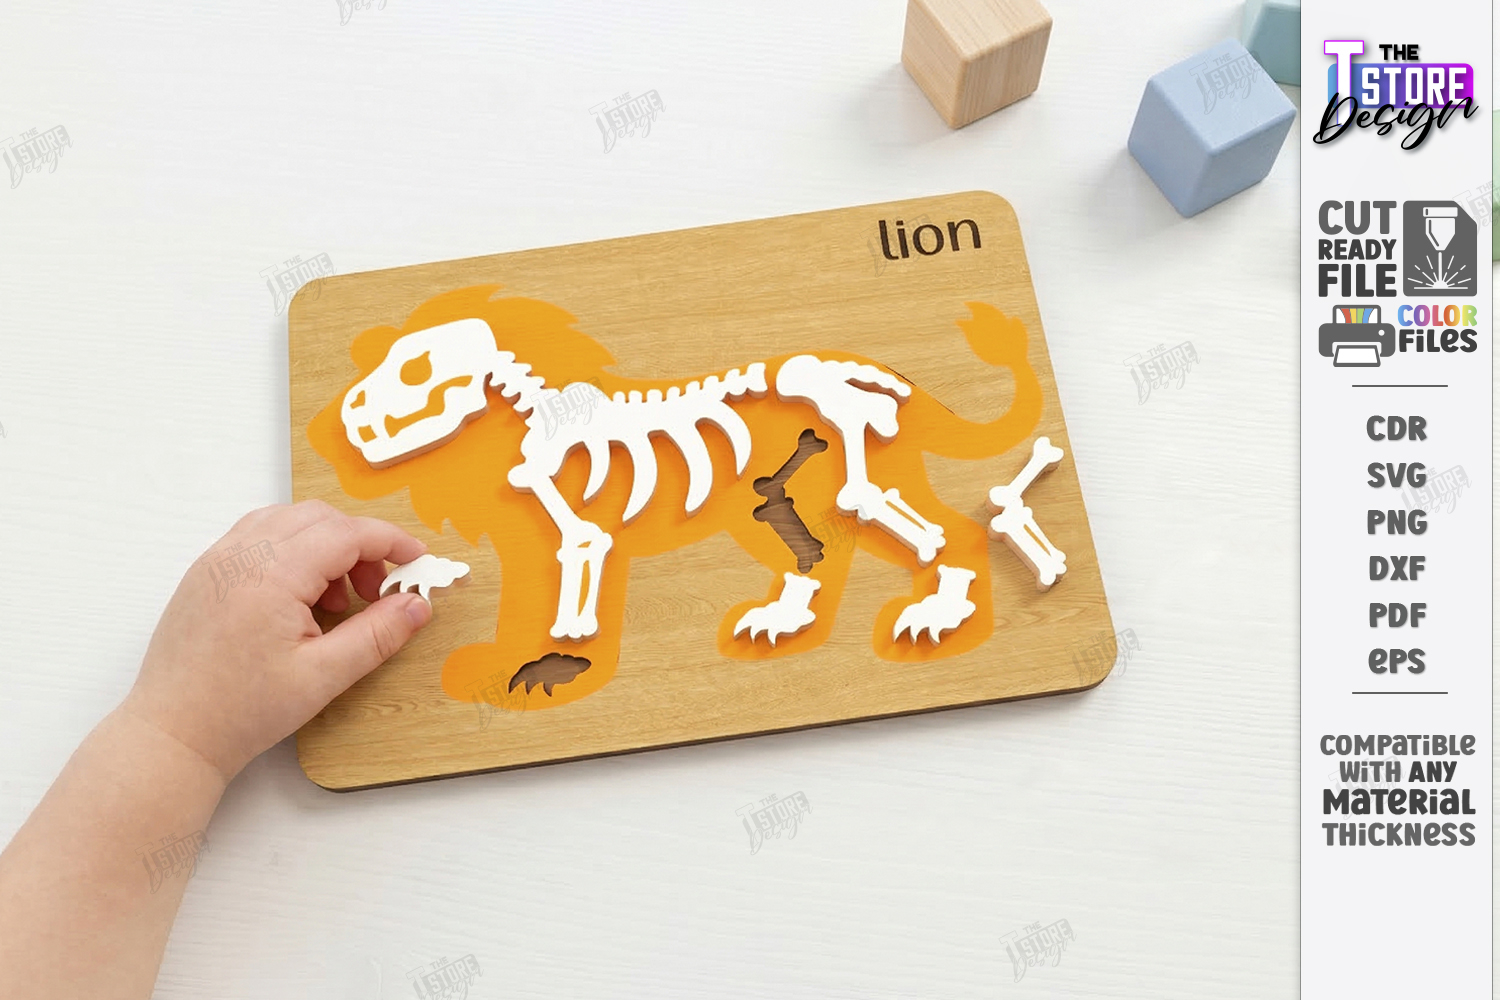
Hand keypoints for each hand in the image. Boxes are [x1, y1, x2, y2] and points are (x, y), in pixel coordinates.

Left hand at [122, 501, 431, 781]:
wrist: (172, 734)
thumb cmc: (239, 711)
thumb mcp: (323, 677)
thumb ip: (376, 635)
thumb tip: (416, 605)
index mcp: (272, 575)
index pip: (347, 533)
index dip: (390, 542)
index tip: (418, 560)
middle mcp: (241, 554)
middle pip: (320, 518)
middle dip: (360, 545)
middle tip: (377, 592)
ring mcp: (218, 559)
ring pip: (288, 520)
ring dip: (326, 543)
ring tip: (335, 599)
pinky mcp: (205, 572)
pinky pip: (259, 535)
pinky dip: (293, 548)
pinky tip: (300, 595)